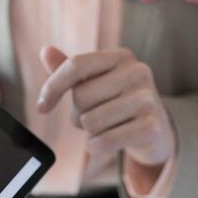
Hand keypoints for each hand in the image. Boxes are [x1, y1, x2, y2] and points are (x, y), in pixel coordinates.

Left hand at [37, 46, 175, 174]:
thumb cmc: (119, 102)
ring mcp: (147, 100)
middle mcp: (138, 73)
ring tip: (105, 127)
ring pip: (90, 121)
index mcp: (122, 56)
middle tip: (95, 117)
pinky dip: (96, 146)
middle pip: (81, 97)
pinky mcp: (151, 128)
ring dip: (89, 132)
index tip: (41, 108)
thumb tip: (45, 50)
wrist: (156, 129)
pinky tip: (106, 142)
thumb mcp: (96, 82)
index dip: (52, 87)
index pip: (75, 65)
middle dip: (78, 114)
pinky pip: (103, 141)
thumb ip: (71, 69)